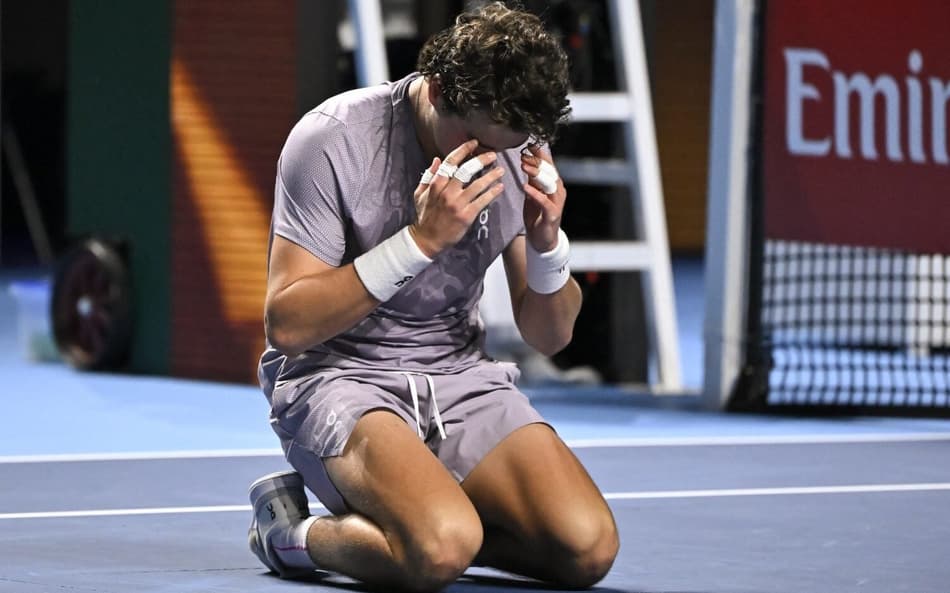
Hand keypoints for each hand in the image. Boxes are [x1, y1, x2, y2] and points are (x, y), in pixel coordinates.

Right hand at [410, 139, 505, 256]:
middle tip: (493, 155)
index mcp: (436, 185)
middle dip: (481, 160)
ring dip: (491, 176)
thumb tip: (438, 160)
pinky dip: (492, 193)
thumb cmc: (424, 216)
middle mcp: (447, 192)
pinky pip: (482, 201)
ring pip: (477, 185)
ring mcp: (457, 204)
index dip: (463, 150)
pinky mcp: (466, 216)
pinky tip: (499, 187)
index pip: (451, 162)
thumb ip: (428, 176)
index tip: (474, 143)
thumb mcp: (419, 194)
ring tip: (500, 170)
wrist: (427, 239)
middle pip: (466, 170)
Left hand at [520, 144, 564, 251]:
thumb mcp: (532, 194)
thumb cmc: (537, 216)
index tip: (529, 145)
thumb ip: (532, 181)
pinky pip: (544, 201)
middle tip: (523, 154)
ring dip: (536, 173)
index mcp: (553, 184)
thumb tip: (526, 163)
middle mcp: (558, 190)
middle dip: (536, 161)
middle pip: (549, 171)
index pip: (548, 165)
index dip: (540, 154)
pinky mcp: (552, 214)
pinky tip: (525, 187)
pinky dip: (535, 193)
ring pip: (549, 183)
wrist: (542, 240)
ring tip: (523, 166)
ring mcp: (556, 202)